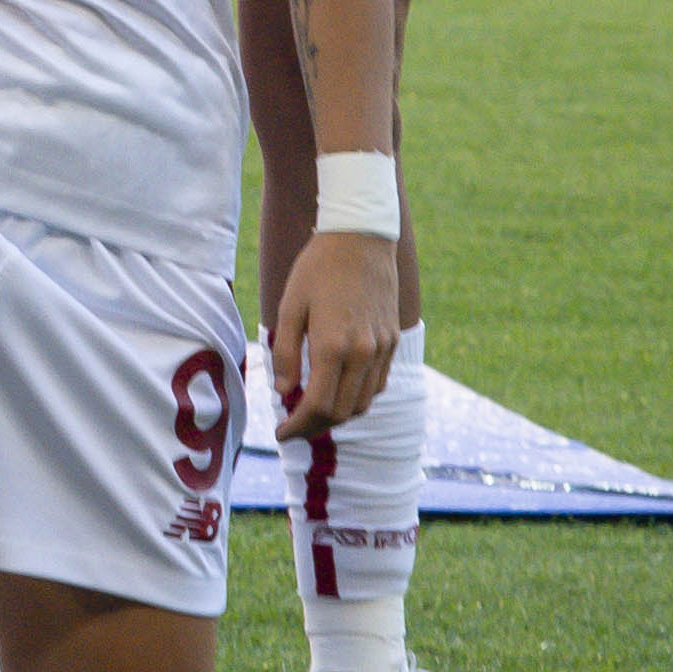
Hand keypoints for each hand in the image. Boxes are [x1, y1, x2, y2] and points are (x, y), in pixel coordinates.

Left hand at [270, 227, 402, 438]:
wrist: (360, 239)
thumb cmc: (317, 269)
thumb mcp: (289, 306)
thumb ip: (285, 353)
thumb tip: (284, 392)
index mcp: (334, 345)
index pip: (319, 406)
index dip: (298, 426)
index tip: (280, 432)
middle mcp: (363, 352)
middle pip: (343, 411)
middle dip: (316, 426)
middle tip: (293, 426)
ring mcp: (382, 348)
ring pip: (364, 402)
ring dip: (339, 415)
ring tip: (312, 412)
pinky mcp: (392, 341)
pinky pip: (377, 384)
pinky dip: (358, 397)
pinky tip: (338, 391)